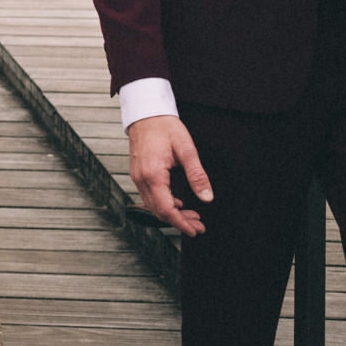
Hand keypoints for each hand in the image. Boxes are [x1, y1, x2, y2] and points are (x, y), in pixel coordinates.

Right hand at [126, 113, 212, 238]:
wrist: (146, 114)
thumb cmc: (165, 128)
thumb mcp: (187, 150)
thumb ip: (197, 175)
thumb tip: (207, 197)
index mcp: (153, 175)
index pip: (166, 209)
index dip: (181, 223)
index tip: (194, 231)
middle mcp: (141, 180)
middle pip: (159, 211)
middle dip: (179, 221)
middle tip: (199, 226)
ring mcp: (137, 178)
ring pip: (154, 206)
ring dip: (172, 214)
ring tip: (192, 216)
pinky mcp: (138, 176)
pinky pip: (150, 197)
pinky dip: (164, 204)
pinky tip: (179, 203)